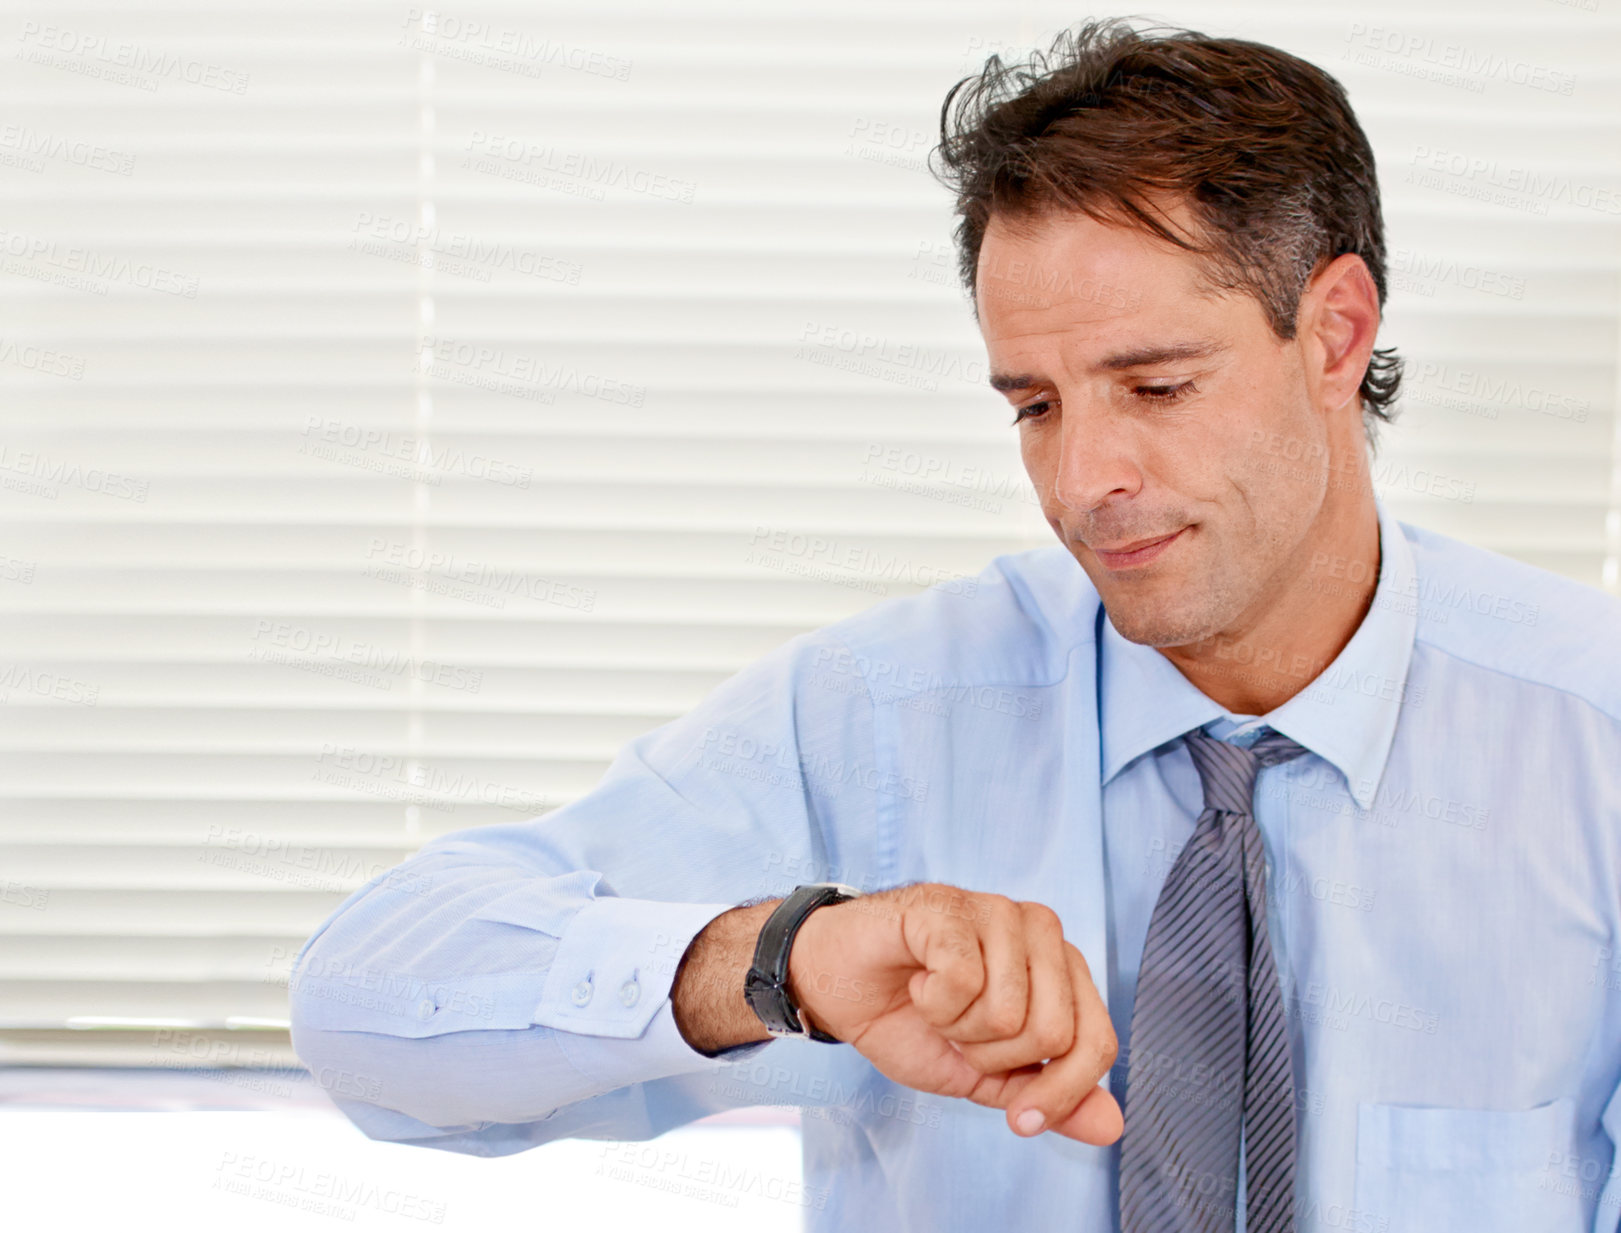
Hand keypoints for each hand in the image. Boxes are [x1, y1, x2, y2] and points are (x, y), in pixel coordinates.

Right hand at [786, 882, 1121, 1144]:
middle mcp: (1042, 931)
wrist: (838, 988)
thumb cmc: (911, 1021)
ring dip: (958, 1028)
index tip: (1018, 1119)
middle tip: (957, 1032)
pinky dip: (932, 1002)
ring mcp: (999, 912)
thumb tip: (1112, 1126)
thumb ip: (1050, 1095)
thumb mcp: (986, 1075)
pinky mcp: (952, 907)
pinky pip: (964, 982)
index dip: (1060, 1094)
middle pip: (1053, 1033)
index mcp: (1063, 969)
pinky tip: (918, 980)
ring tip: (935, 1003)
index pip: (1097, 1042)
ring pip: (1009, 1013)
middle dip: (992, 1057)